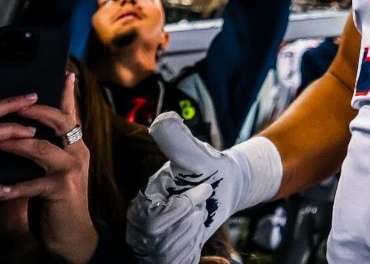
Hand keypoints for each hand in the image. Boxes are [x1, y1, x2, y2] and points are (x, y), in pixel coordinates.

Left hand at [0, 73, 95, 263]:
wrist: (72, 239)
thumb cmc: (56, 205)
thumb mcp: (52, 173)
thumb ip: (44, 154)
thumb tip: (20, 136)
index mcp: (73, 146)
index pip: (69, 113)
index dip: (65, 93)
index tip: (63, 73)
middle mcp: (77, 152)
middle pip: (59, 120)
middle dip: (34, 110)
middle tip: (11, 102)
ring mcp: (71, 170)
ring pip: (41, 147)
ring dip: (14, 142)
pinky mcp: (62, 190)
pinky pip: (32, 183)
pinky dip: (12, 185)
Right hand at [127, 113, 277, 263]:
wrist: (228, 186)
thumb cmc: (212, 169)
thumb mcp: (198, 154)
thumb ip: (178, 140)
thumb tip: (162, 119)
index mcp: (145, 196)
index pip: (152, 216)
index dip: (182, 207)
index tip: (203, 192)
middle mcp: (141, 220)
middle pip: (156, 238)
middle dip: (188, 223)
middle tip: (201, 209)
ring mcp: (150, 240)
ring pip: (164, 253)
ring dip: (191, 236)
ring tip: (199, 218)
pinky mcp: (163, 253)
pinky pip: (172, 261)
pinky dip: (188, 251)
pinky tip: (196, 235)